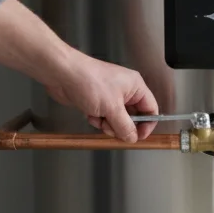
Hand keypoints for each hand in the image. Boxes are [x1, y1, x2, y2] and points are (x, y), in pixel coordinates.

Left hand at [45, 51, 159, 141]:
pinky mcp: (98, 101)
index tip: (138, 136)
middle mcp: (125, 90)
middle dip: (123, 126)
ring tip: (99, 118)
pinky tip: (90, 114)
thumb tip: (133, 137)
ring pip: (117, 120)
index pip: (151, 109)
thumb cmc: (88, 81)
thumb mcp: (112, 108)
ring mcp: (111, 96)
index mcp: (135, 86)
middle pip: (133, 117)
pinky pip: (104, 118)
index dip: (147, 125)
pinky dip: (98, 120)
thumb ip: (125, 126)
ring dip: (108, 124)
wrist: (62, 75)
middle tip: (113, 129)